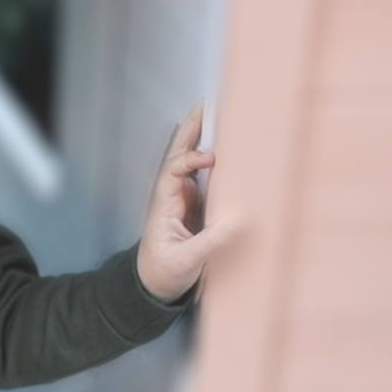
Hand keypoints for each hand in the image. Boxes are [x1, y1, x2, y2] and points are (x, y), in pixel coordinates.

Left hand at [136, 101, 241, 303]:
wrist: (153, 286)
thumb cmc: (163, 272)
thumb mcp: (187, 260)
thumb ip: (210, 241)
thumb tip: (238, 220)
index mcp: (164, 204)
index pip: (174, 171)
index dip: (191, 159)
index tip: (211, 157)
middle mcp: (172, 195)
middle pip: (179, 156)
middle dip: (191, 131)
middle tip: (206, 105)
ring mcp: (183, 199)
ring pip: (190, 162)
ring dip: (201, 138)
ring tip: (215, 113)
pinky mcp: (194, 206)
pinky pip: (203, 177)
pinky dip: (212, 159)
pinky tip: (223, 145)